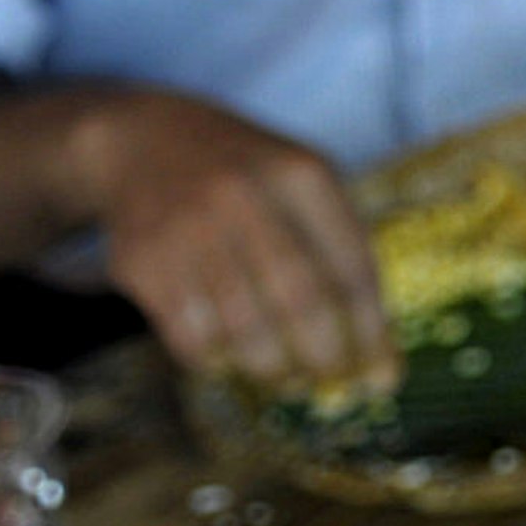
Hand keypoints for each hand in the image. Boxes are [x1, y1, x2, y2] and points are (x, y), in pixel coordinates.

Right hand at [75, 94, 397, 392]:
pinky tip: (231, 360)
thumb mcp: (303, 184)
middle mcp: (245, 196)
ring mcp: (188, 228)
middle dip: (325, 357)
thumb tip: (376, 357)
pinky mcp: (142, 260)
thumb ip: (339, 254)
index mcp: (301, 174)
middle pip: (299, 302)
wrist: (144, 140)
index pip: (351, 267)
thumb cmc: (248, 177)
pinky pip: (191, 336)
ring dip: (273, 369)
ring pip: (243, 330)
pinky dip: (218, 362)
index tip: (383, 378)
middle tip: (334, 385)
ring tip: (288, 378)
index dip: (372, 332)